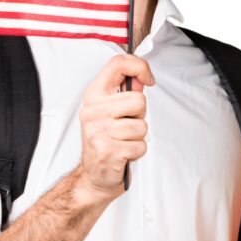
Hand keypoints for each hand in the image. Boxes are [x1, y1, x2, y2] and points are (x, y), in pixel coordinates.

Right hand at [77, 54, 155, 198]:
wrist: (94, 176)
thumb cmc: (105, 142)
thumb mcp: (110, 112)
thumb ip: (125, 93)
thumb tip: (142, 79)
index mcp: (93, 96)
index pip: (117, 64)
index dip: (140, 67)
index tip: (148, 80)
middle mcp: (92, 111)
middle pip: (138, 100)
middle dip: (140, 116)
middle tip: (126, 126)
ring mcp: (98, 131)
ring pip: (142, 126)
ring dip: (138, 137)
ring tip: (123, 142)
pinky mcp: (107, 151)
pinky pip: (140, 145)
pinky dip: (137, 152)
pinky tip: (123, 154)